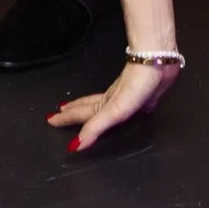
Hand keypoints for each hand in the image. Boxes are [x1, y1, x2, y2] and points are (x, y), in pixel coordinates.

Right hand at [48, 57, 179, 151]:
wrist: (157, 62)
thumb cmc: (135, 85)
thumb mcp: (114, 110)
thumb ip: (96, 127)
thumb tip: (76, 145)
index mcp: (104, 105)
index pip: (81, 114)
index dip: (66, 119)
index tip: (51, 120)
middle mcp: (113, 100)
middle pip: (88, 106)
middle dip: (73, 110)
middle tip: (60, 112)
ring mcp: (127, 96)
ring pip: (104, 105)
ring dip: (92, 109)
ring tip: (84, 110)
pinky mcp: (143, 95)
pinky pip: (126, 106)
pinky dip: (120, 110)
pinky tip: (129, 111)